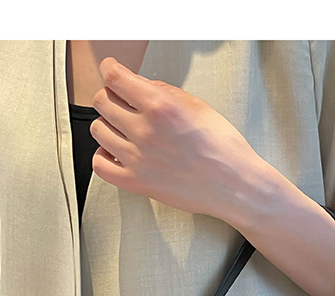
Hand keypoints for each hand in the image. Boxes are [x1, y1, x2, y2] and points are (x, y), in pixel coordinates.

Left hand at [89, 57, 267, 221]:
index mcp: (161, 107)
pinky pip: (100, 165)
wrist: (236, 187)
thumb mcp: (199, 106)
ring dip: (109, 126)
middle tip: (123, 104)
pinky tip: (119, 154)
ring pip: (98, 130)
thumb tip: (140, 84)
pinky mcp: (137, 183)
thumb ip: (165, 91)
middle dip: (111, 97)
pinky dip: (104, 156)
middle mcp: (145, 131)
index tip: (112, 72)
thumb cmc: (224, 149)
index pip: (114, 77)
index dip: (110, 70)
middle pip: (102, 101)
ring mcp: (138, 159)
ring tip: (125, 131)